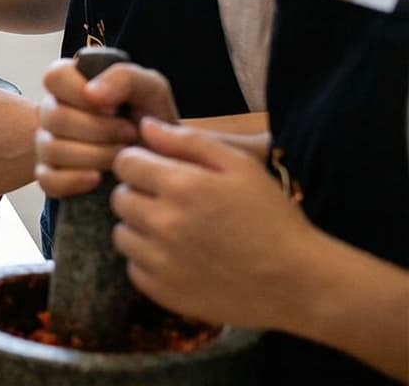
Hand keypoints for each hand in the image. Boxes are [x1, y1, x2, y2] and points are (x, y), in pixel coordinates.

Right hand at [35, 58, 179, 198]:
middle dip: (98, 129)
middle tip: (129, 134)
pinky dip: (74, 180)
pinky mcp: (51, 176)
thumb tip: (91, 92)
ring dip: (94, 155)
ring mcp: (48, 145)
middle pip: (54, 116)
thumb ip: (124, 78)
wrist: (160, 163)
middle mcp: (54, 112)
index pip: (55, 77)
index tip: (112, 107)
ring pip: (52, 148)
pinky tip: (98, 178)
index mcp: (72, 84)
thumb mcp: (151, 90)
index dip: (80, 92)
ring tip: (121, 155)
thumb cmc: (151, 122)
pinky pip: (48, 179)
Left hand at [107, 117, 305, 327]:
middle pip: (120, 198)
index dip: (140, 163)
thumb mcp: (241, 166)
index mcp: (180, 186)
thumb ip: (188, 141)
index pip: (125, 163)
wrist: (298, 282)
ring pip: (122, 233)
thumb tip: (145, 125)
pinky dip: (149, 260)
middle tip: (173, 202)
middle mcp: (162, 223)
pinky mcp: (162, 291)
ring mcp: (160, 261)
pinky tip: (179, 257)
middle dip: (140, 194)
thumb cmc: (272, 218)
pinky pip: (134, 267)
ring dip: (140, 228)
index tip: (159, 171)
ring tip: (176, 231)